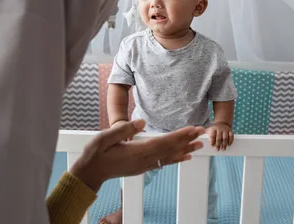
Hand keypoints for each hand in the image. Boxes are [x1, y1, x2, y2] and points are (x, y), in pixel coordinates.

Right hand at [69, 120, 204, 191]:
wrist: (90, 173)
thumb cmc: (96, 153)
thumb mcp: (105, 137)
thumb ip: (124, 130)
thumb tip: (142, 121)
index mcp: (137, 152)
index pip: (164, 142)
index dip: (180, 135)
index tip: (192, 129)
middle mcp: (144, 161)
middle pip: (170, 149)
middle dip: (187, 140)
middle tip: (203, 133)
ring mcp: (144, 166)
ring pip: (169, 157)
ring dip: (185, 149)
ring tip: (199, 145)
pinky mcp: (142, 167)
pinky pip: (164, 162)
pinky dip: (176, 158)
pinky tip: (184, 156)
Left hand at [206, 122, 233, 150]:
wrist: (222, 123)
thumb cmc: (214, 129)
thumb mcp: (210, 129)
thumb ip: (206, 134)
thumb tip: (200, 138)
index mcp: (213, 129)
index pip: (212, 135)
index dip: (212, 141)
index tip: (212, 146)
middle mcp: (219, 128)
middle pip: (219, 137)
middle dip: (218, 144)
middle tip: (218, 149)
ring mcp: (225, 129)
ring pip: (225, 138)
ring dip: (224, 144)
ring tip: (223, 149)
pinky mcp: (230, 130)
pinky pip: (231, 136)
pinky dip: (230, 141)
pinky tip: (229, 145)